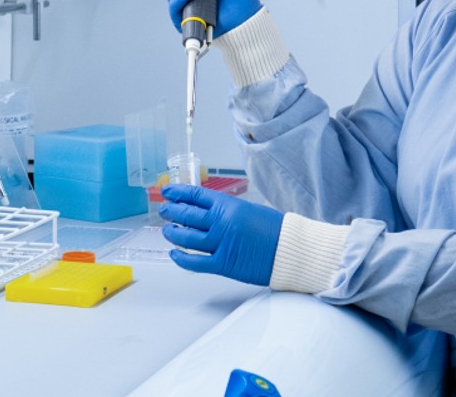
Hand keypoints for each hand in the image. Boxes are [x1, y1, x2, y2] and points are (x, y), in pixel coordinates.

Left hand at [159, 184, 282, 285]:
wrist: (291, 250)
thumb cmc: (277, 230)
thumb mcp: (251, 210)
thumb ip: (229, 211)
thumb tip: (212, 213)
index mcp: (229, 205)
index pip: (195, 195)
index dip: (178, 193)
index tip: (168, 192)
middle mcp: (221, 222)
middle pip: (186, 214)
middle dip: (171, 211)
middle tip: (164, 210)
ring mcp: (220, 243)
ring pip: (186, 237)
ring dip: (173, 233)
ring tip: (167, 231)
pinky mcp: (223, 264)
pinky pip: (195, 262)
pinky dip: (181, 258)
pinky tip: (174, 254)